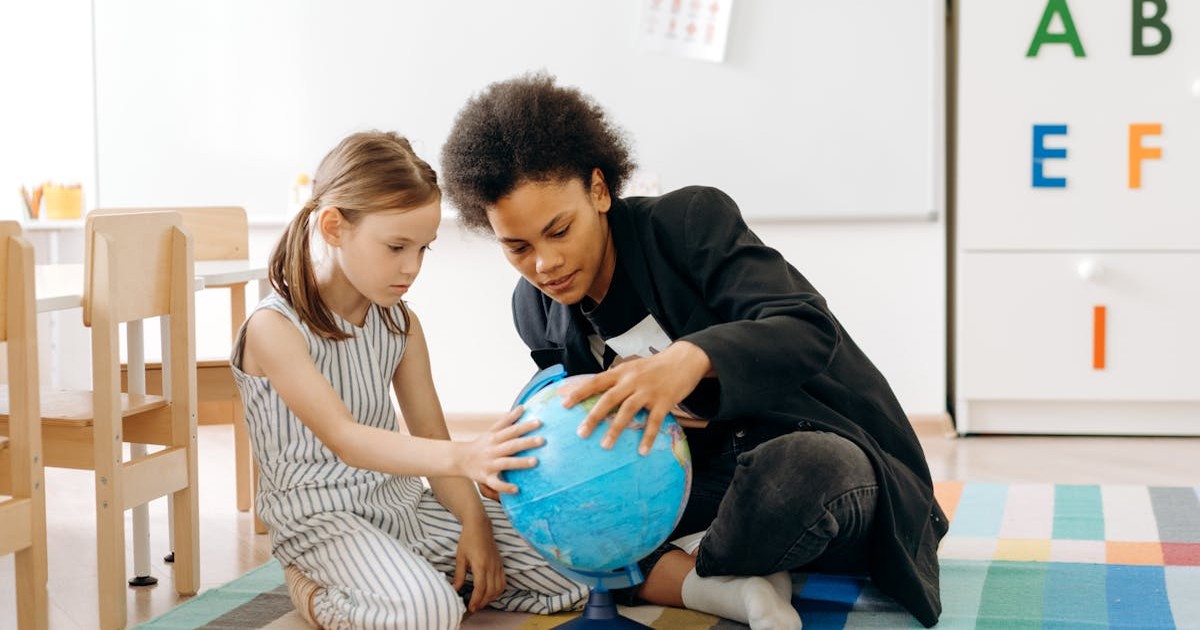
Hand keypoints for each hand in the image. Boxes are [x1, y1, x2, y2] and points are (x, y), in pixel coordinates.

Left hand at [452, 519, 505, 611]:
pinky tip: (491, 593)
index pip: (480, 588)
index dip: (476, 600)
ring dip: (491, 598)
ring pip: (499, 588)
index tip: (470, 607)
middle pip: (491, 591)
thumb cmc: (468, 539)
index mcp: (480, 565)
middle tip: (474, 608)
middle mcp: (491, 567)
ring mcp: (498, 565)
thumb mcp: (460, 557)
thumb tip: (455, 589)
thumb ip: (459, 575)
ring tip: (482, 602)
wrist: (480, 525)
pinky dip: (498, 590)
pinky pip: (503, 581)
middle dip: (483, 602)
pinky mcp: (501, 564)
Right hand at [459, 406, 542, 494]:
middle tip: (543, 440)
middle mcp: (492, 450)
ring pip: (506, 463)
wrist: (459, 459)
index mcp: (495, 438)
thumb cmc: (481, 444)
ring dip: (520, 462)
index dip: (525, 426)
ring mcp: (489, 464)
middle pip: (511, 445)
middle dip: (527, 442)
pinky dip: (505, 487)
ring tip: (535, 461)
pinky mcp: (485, 478)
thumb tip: (522, 407)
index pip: (512, 430)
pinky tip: (517, 489)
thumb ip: (507, 420)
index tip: (539, 422)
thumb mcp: (492, 431)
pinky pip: (496, 483)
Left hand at [561, 341, 711, 454]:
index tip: (564, 404)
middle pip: (608, 399)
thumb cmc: (654, 367)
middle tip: (581, 433)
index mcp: (621, 372)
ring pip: (628, 411)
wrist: (684, 359)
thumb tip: (594, 391)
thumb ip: (616, 379)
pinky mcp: (664, 400)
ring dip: (615, 429)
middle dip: (593, 417)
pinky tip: (642, 451)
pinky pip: (654, 421)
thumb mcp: (632, 367)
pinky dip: (648, 437)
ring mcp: (648, 391)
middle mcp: (632, 380)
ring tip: (605, 446)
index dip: (579, 392)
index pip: (596, 382)